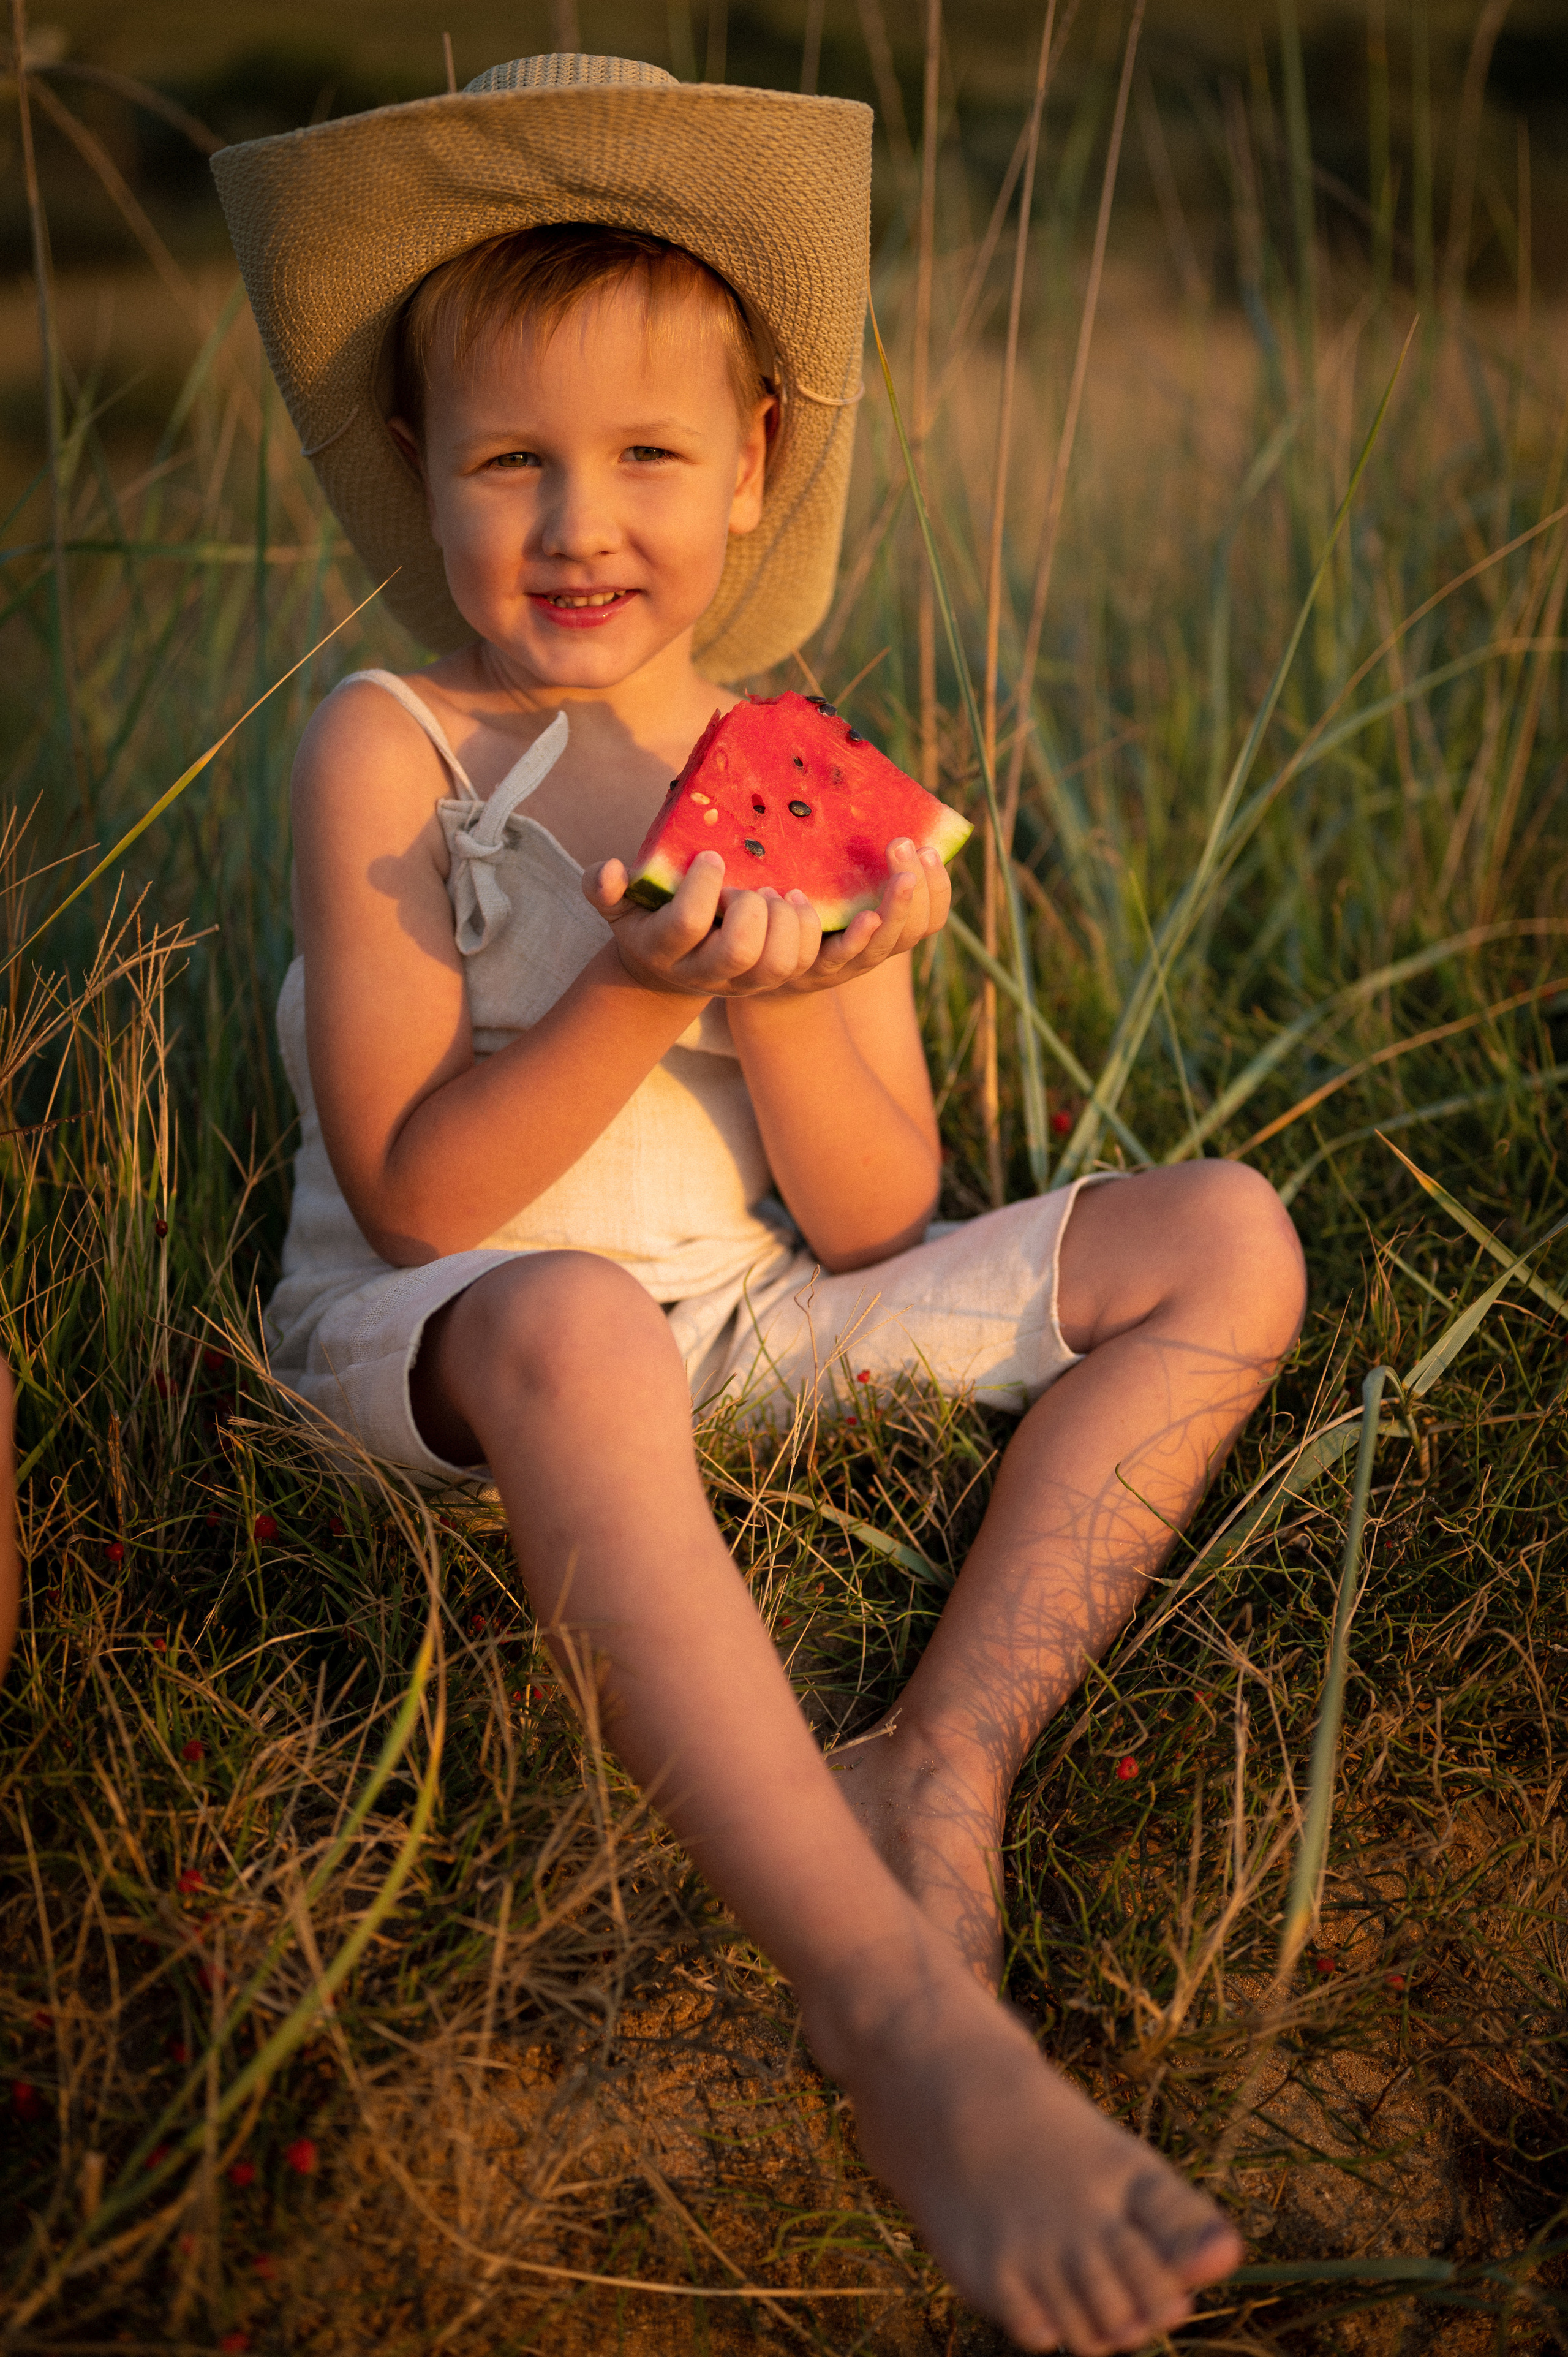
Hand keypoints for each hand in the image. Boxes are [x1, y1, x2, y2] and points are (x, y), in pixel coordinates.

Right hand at [584, 849, 824, 997]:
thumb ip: (603, 888)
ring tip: (773, 894)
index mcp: (663, 949)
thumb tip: (609, 870)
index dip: (703, 886)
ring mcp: (740, 984)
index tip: (711, 858)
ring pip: (776, 964)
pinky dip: (807, 930)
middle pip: (738, 951)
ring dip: (783, 920)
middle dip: (750, 907)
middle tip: (744, 888)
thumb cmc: (646, 920)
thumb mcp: (618, 906)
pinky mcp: (769, 983)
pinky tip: (795, 902)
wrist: (668, 967)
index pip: (687, 922)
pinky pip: (801, 964)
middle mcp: (703, 973)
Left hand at [777, 837, 951, 994]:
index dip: (938, 887)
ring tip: (903, 877)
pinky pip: (845, 955)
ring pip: (886, 943)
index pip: (932, 918)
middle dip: (919, 888)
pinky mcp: (820, 967)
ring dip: (898, 908)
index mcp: (892, 930)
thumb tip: (875, 797)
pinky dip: (857, 935)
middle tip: (906, 846)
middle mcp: (878, 948)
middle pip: (914, 928)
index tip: (930, 850)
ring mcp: (851, 962)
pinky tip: (864, 915)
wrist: (774, 960)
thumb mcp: (844, 888)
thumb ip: (864, 864)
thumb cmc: (814, 914)